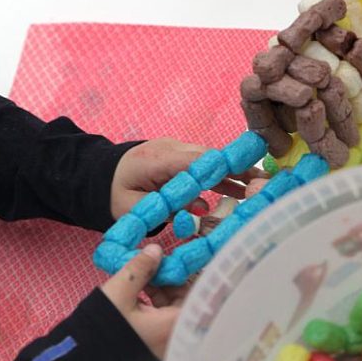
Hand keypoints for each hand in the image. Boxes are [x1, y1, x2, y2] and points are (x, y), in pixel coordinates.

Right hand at [99, 243, 181, 358]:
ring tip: (138, 281)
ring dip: (158, 296)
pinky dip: (151, 310)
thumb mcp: (120, 290)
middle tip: (150, 269)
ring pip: (170, 314)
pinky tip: (134, 298)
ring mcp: (165, 347)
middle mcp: (176, 339)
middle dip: (167, 284)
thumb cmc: (105, 327)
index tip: (166, 262)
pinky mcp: (153, 351)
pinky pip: (160, 325)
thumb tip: (156, 250)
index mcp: (175, 324)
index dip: (180, 275)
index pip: (193, 294)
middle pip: (182, 304)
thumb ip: (140, 267)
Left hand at [110, 138, 262, 220]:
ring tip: (260, 187)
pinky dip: (221, 177)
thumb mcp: (130, 207)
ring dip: (234, 173)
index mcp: (157, 159)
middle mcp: (169, 150)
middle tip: (263, 183)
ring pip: (209, 161)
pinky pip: (203, 166)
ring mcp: (174, 151)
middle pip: (208, 158)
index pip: (195, 160)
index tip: (248, 173)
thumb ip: (163, 209)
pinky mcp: (178, 159)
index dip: (223, 166)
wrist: (98, 175)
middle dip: (237, 169)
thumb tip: (198, 211)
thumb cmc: (113, 193)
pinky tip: (240, 190)